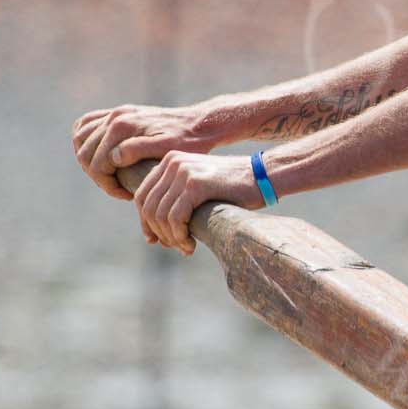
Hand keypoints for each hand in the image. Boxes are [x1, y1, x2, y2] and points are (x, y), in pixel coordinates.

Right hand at [73, 103, 215, 200]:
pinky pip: (87, 123)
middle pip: (85, 154)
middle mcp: (116, 116)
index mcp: (123, 127)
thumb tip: (113, 156)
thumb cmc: (188, 141)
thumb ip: (138, 150)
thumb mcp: (168, 149)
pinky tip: (98, 154)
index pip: (97, 164)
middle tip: (118, 188)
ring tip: (110, 175)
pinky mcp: (119, 112)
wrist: (201, 123)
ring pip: (80, 138)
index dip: (107, 184)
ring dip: (89, 159)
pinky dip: (84, 138)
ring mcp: (116, 113)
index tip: (125, 194)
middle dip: (98, 176)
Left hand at [133, 151, 261, 254]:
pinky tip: (190, 245)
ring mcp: (184, 172)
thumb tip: (154, 226)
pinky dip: (179, 236)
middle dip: (157, 232)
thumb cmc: (236, 187)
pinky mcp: (196, 185)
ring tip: (185, 248)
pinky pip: (175, 218)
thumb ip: (177, 195)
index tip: (154, 240)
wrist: (265, 176)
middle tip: (173, 246)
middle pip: (148, 207)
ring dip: (170, 238)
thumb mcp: (200, 184)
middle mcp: (173, 163)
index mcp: (170, 160)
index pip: (142, 196)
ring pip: (160, 215)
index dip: (145, 222)